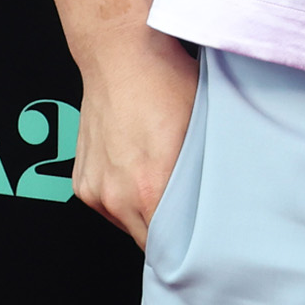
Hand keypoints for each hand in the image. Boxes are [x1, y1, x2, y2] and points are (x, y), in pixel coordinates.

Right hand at [71, 26, 198, 246]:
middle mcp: (117, 196)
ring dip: (144, 214)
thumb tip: (223, 206)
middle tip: (190, 217)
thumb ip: (205, 178)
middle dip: (169, 234)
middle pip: (148, 240)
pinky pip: (107, 205)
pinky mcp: (81, 181)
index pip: (172, 248)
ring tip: (163, 184)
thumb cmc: (167, 85)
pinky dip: (123, 197)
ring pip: (126, 224)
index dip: (190, 248)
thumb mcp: (202, 130)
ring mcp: (95, 190)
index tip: (204, 245)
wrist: (121, 56)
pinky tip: (139, 171)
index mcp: (152, 189)